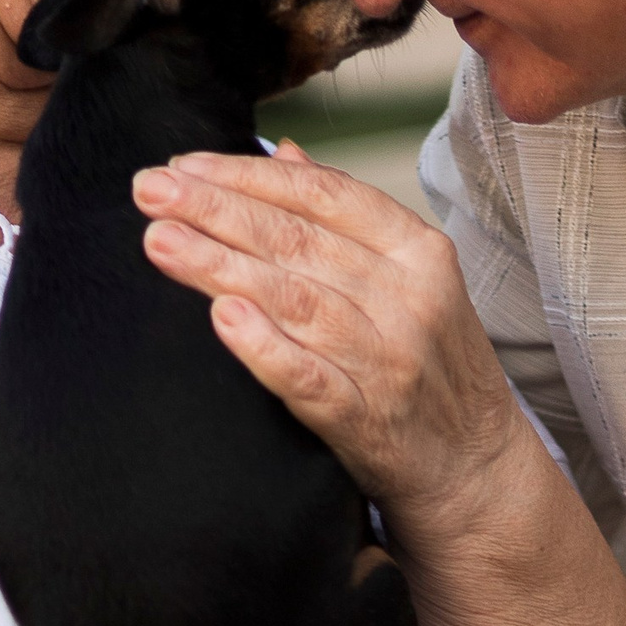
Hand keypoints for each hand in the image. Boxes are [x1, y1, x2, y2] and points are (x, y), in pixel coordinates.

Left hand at [137, 144, 524, 522]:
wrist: (475, 469)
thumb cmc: (432, 367)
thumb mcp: (413, 279)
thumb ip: (346, 217)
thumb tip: (283, 156)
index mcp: (417, 253)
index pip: (324, 195)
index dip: (249, 176)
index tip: (185, 164)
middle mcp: (407, 299)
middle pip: (299, 241)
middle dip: (216, 210)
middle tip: (150, 191)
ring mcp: (389, 361)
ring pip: (295, 300)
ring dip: (221, 267)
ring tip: (162, 241)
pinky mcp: (367, 420)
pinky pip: (308, 378)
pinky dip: (264, 347)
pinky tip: (222, 319)